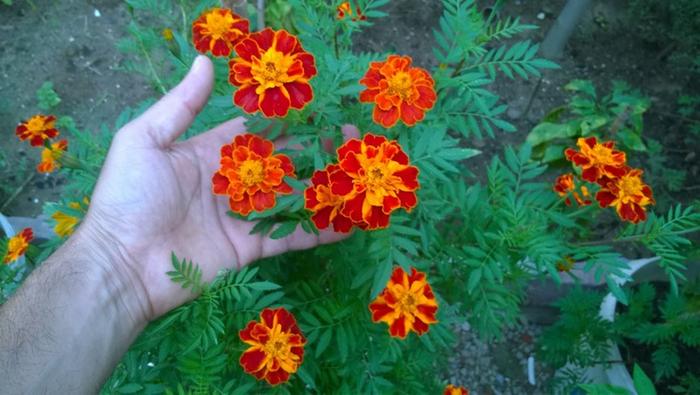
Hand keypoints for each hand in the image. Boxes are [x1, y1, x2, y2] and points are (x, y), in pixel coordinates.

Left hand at [83, 56, 352, 319]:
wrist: (122, 264)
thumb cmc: (129, 198)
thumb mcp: (145, 141)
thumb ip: (181, 105)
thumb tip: (205, 61)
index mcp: (209, 154)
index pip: (257, 134)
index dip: (288, 124)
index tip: (320, 113)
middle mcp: (231, 184)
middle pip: (283, 164)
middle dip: (317, 153)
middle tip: (353, 142)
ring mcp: (242, 217)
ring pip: (292, 198)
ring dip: (325, 188)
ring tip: (360, 176)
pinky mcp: (250, 247)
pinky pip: (290, 235)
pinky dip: (319, 229)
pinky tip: (349, 222)